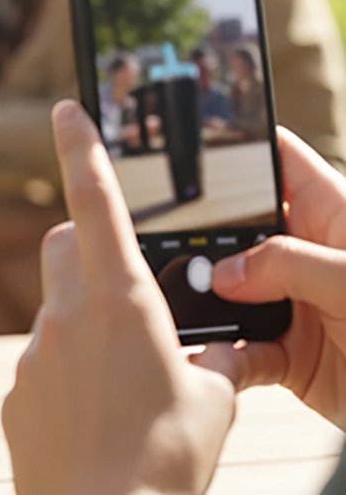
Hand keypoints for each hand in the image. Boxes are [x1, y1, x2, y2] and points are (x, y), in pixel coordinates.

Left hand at [4, 101, 238, 494]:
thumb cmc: (169, 460)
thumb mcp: (216, 400)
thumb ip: (214, 357)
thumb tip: (223, 347)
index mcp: (121, 301)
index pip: (96, 202)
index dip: (82, 149)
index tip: (67, 110)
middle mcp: (65, 315)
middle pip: (64, 247)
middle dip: (88, 249)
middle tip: (124, 290)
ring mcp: (31, 356)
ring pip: (54, 315)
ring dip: (83, 332)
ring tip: (122, 395)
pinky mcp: (14, 397)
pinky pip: (40, 371)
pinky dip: (64, 383)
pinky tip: (92, 429)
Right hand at [197, 129, 345, 430]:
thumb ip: (290, 265)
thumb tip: (224, 272)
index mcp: (332, 215)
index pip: (279, 159)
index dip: (238, 143)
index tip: (186, 140)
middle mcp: (306, 255)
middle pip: (235, 228)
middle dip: (198, 236)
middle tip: (166, 244)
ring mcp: (294, 304)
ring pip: (227, 291)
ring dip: (204, 301)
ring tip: (184, 305)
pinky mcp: (286, 354)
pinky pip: (238, 349)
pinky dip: (220, 353)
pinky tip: (213, 354)